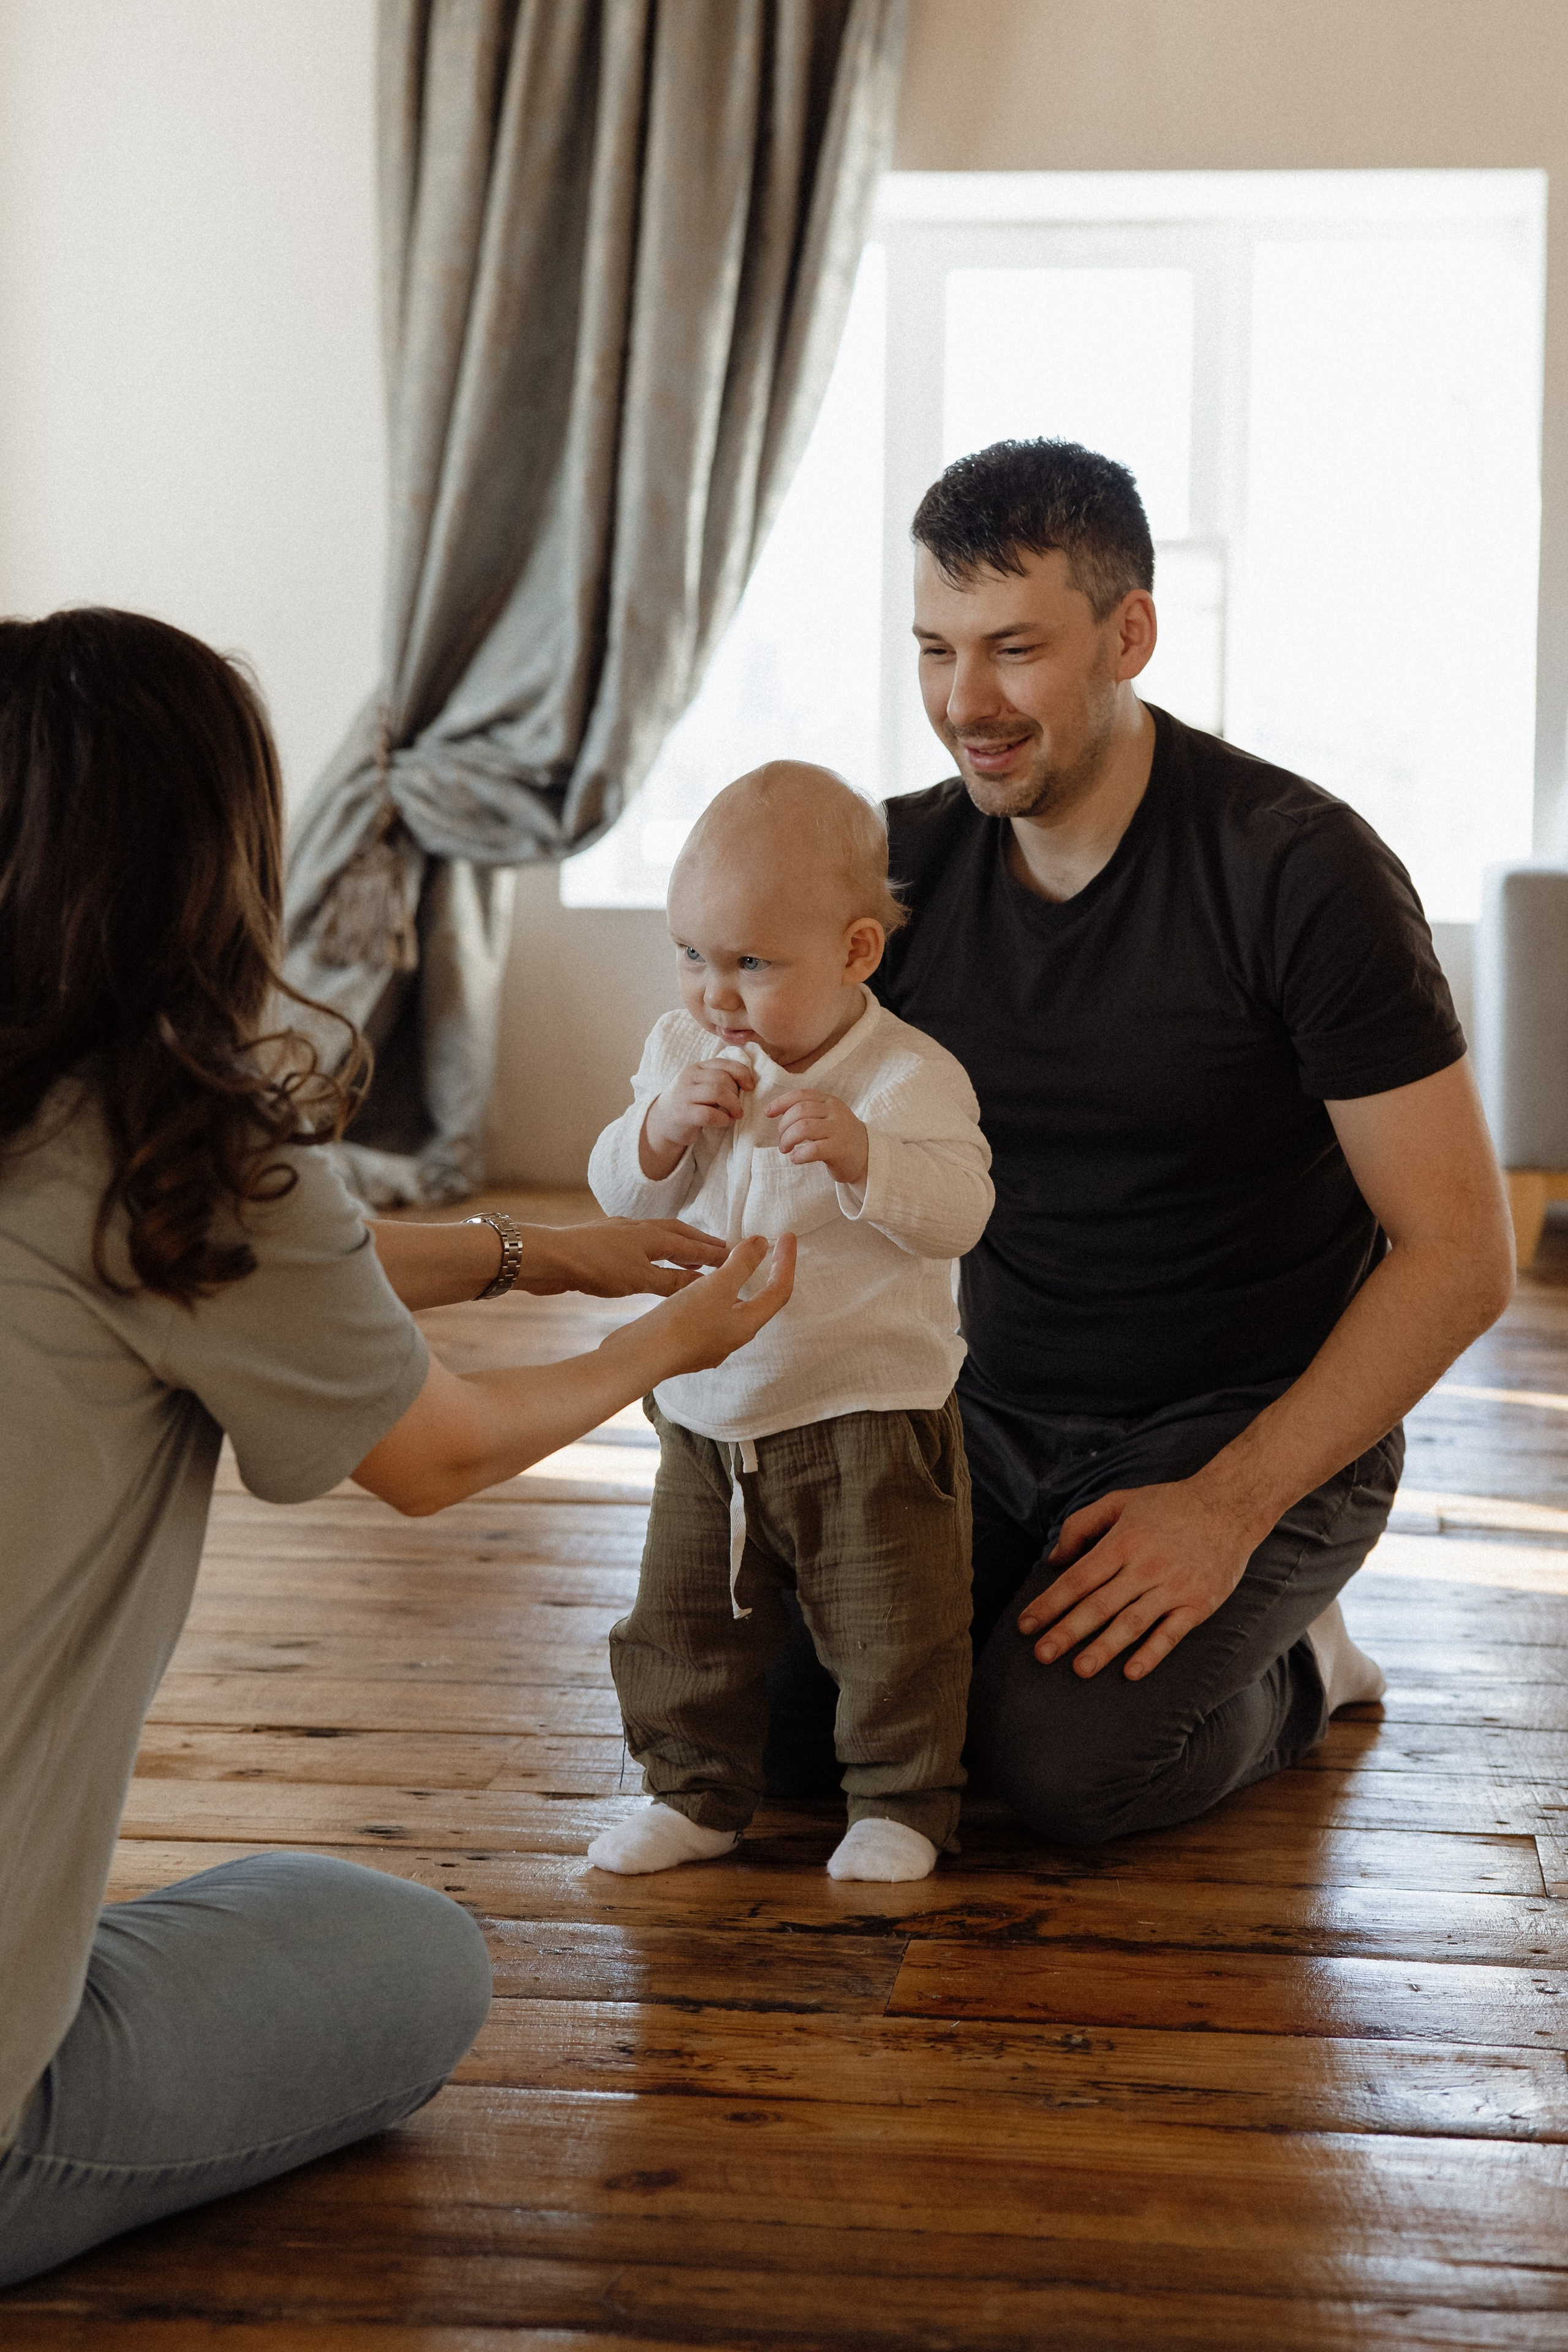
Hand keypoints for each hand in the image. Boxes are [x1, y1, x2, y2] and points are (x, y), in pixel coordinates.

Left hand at [520, 1218, 726, 1298]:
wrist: (551, 1258)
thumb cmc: (595, 1267)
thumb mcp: (639, 1280)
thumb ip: (671, 1282)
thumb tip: (703, 1284)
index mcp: (653, 1236)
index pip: (692, 1245)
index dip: (713, 1252)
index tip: (734, 1256)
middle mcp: (640, 1228)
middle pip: (678, 1233)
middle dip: (700, 1242)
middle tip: (720, 1250)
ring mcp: (620, 1232)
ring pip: (658, 1236)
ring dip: (677, 1245)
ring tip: (689, 1257)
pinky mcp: (603, 1241)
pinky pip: (639, 1242)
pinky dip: (654, 1250)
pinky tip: (648, 1259)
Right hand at [616, 1233, 796, 1377]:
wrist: (640, 1357)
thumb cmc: (682, 1323)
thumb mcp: (717, 1286)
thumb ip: (742, 1263)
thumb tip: (763, 1244)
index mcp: (746, 1326)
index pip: (779, 1291)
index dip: (786, 1262)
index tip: (788, 1236)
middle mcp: (733, 1338)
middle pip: (759, 1302)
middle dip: (765, 1273)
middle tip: (765, 1248)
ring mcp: (710, 1343)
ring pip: (733, 1308)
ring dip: (737, 1283)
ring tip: (731, 1261)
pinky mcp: (689, 1342)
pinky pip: (710, 1313)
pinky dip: (714, 1293)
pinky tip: (700, 1285)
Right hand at [642, 1058, 757, 1176]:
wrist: (663, 1121)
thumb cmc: (690, 1103)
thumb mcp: (702, 1085)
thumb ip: (719, 1079)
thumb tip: (748, 1083)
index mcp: (697, 1067)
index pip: (724, 1063)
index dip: (742, 1073)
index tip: (750, 1087)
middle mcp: (689, 1077)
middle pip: (722, 1078)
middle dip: (736, 1093)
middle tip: (739, 1107)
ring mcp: (684, 1094)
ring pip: (717, 1092)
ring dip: (733, 1105)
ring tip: (735, 1114)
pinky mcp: (684, 1113)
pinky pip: (709, 1114)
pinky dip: (723, 1119)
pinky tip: (725, 1122)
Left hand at [765, 1089, 868, 1185]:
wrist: (867, 1157)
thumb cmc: (839, 1137)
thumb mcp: (827, 1117)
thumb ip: (808, 1111)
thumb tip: (775, 1111)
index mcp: (829, 1101)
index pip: (801, 1095)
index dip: (781, 1102)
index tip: (768, 1113)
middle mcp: (835, 1112)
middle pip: (800, 1111)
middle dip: (783, 1125)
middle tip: (781, 1139)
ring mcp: (838, 1130)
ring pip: (804, 1128)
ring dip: (787, 1139)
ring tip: (785, 1149)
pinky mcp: (839, 1149)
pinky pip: (813, 1149)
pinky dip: (799, 1155)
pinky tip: (796, 1158)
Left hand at [1016, 1476, 1260, 1680]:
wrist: (1231, 1504)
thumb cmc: (1169, 1503)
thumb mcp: (1121, 1501)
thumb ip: (1082, 1525)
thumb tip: (1053, 1558)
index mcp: (1123, 1542)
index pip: (1078, 1578)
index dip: (1050, 1603)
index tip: (1026, 1625)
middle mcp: (1146, 1566)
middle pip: (1099, 1604)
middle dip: (1067, 1631)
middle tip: (1040, 1655)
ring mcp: (1174, 1587)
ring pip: (1132, 1622)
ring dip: (1104, 1648)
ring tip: (1080, 1669)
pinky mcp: (1199, 1604)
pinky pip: (1171, 1633)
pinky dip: (1152, 1653)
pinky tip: (1131, 1672)